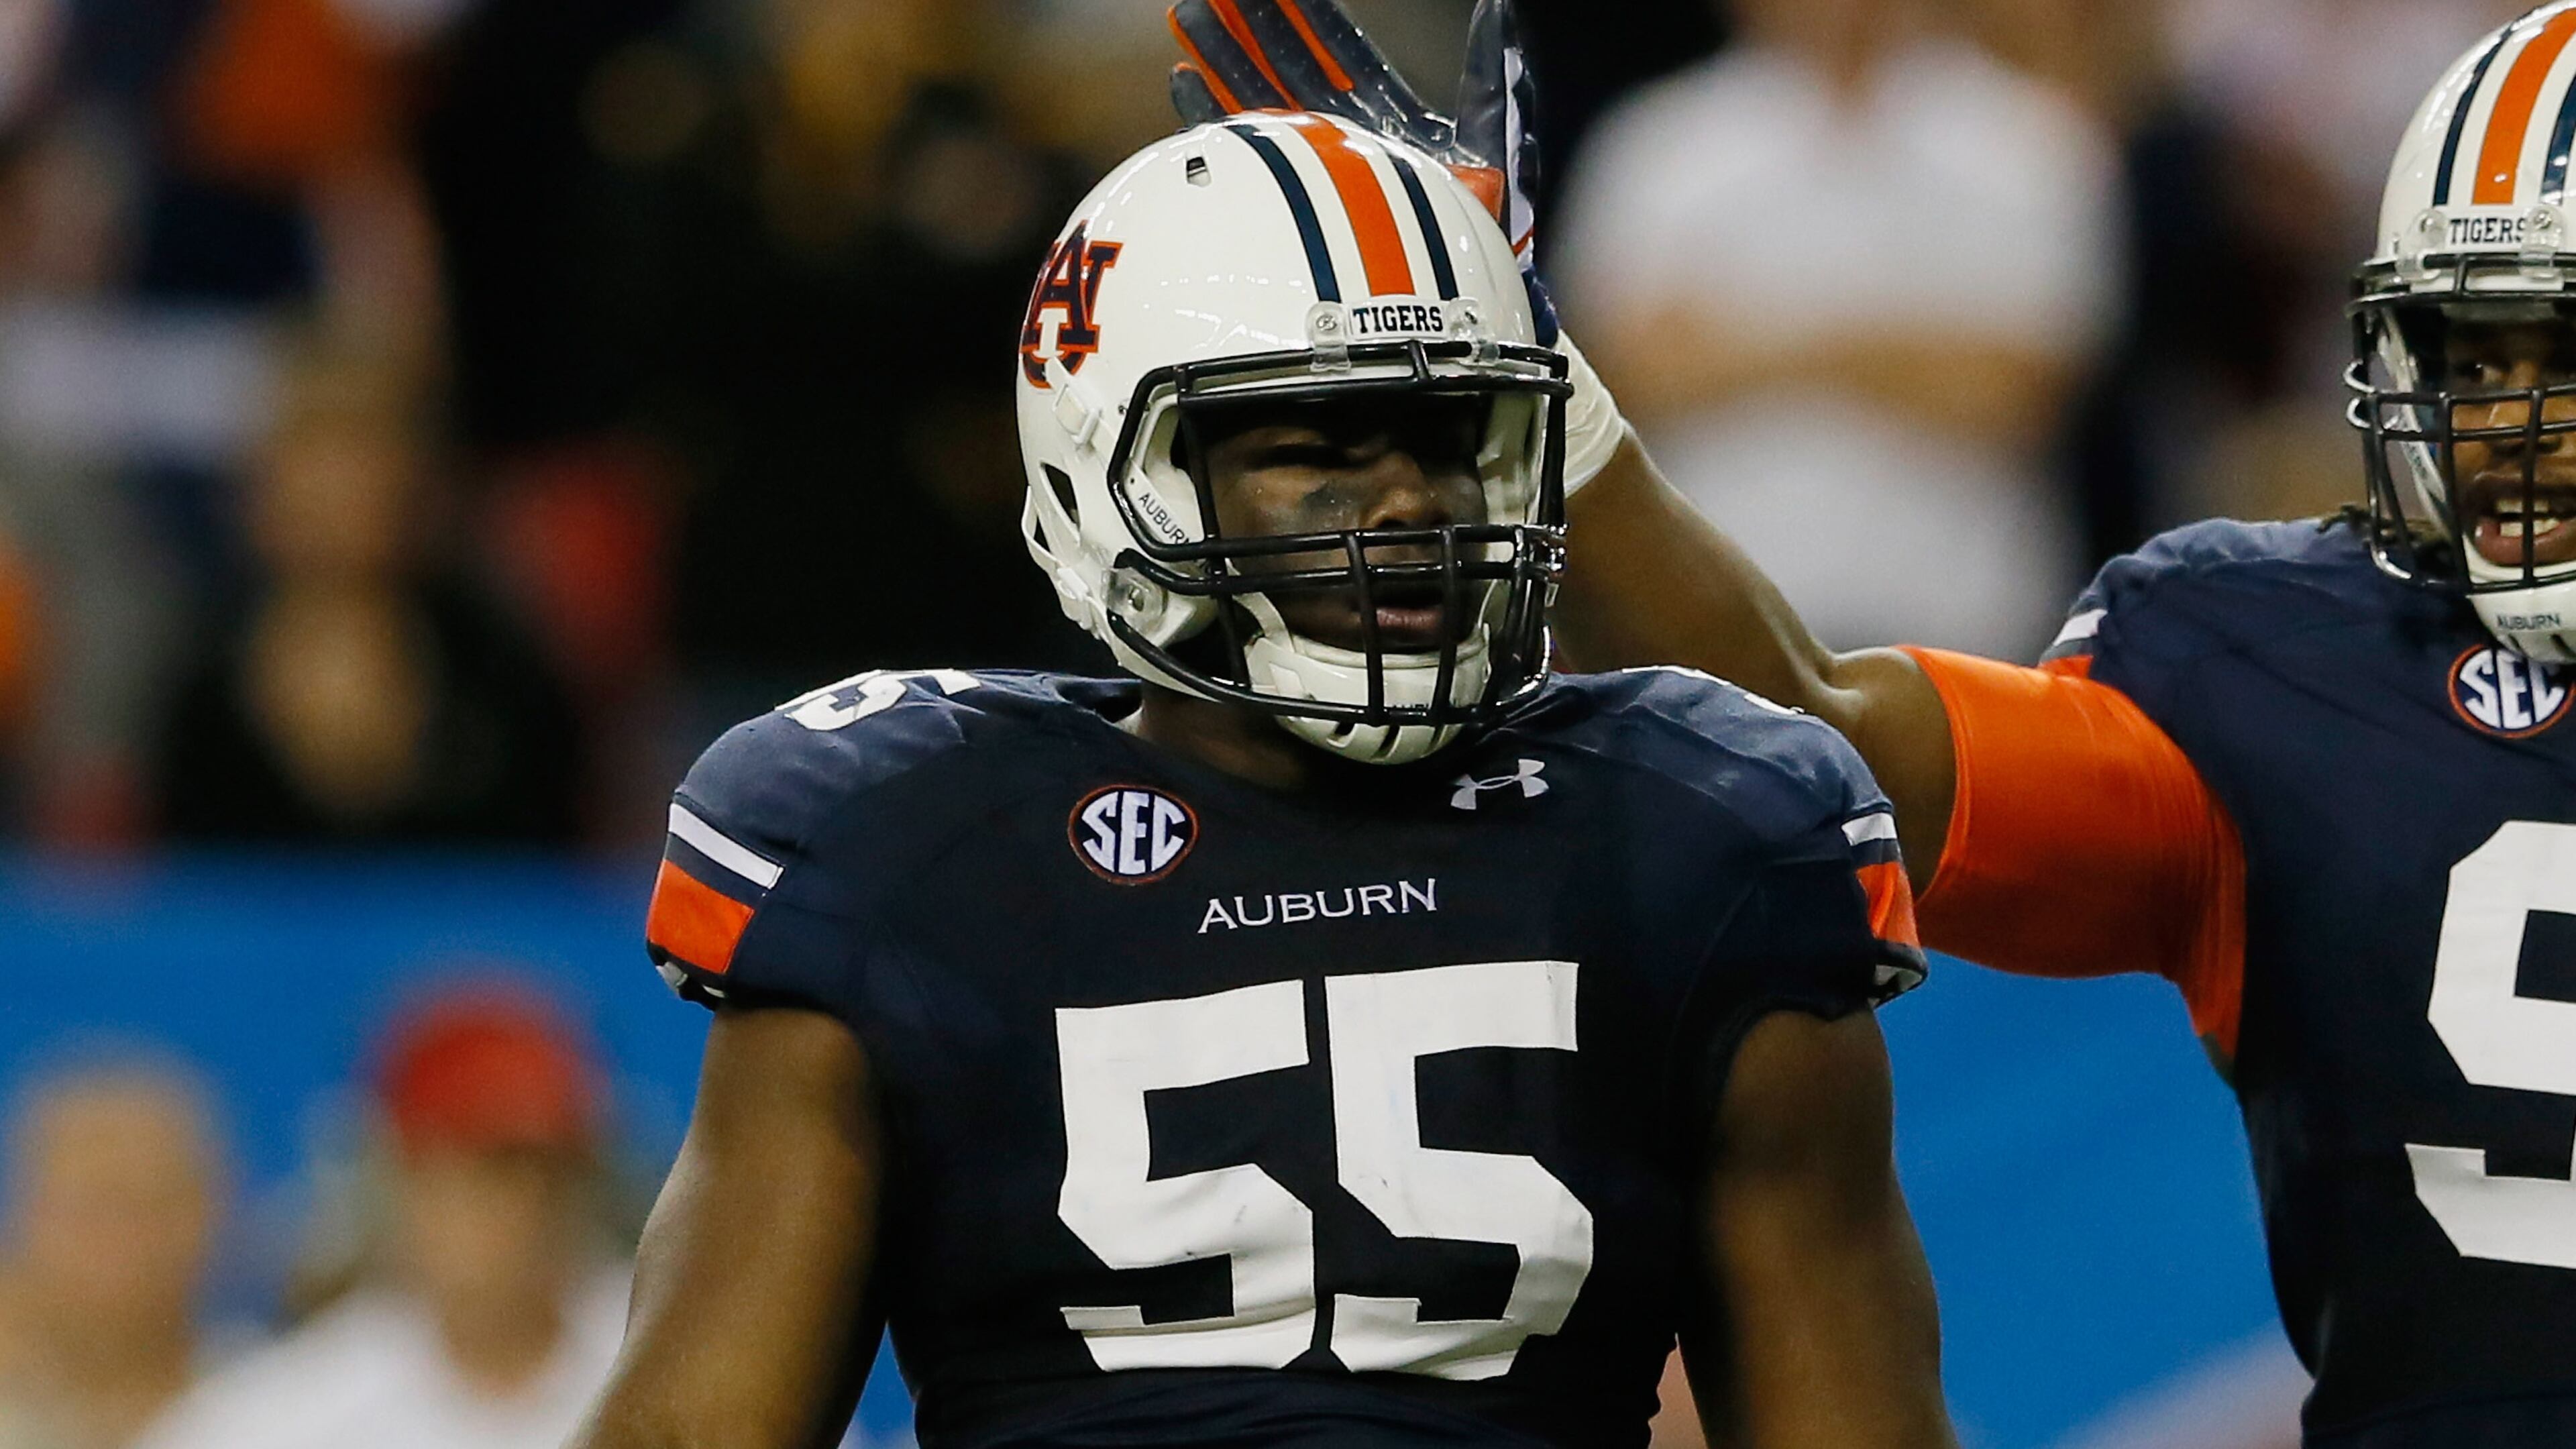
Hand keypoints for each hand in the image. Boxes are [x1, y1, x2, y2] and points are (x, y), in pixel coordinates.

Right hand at [1167, 0, 1553, 341]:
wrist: (1438, 304)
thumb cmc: (1466, 234)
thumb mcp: (1485, 144)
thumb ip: (1486, 78)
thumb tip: (1496, 12)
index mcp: (1383, 120)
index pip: (1344, 55)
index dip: (1314, 18)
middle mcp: (1342, 140)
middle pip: (1290, 69)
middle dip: (1254, 29)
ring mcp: (1309, 173)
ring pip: (1259, 102)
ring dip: (1223, 60)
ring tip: (1190, 20)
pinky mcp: (1281, 205)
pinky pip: (1238, 157)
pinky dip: (1209, 119)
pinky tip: (1181, 83)